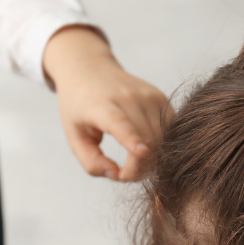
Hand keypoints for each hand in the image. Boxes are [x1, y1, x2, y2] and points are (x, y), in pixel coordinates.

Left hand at [42, 26, 168, 181]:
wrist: (91, 69)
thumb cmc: (79, 107)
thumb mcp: (74, 136)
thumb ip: (91, 162)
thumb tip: (117, 175)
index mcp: (100, 105)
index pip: (119, 122)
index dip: (131, 139)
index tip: (141, 153)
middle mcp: (127, 96)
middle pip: (146, 141)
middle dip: (139, 168)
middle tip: (123, 174)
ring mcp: (148, 96)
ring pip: (161, 139)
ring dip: (151, 160)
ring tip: (132, 162)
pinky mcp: (161, 98)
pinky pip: (169, 131)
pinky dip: (161, 146)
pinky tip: (145, 147)